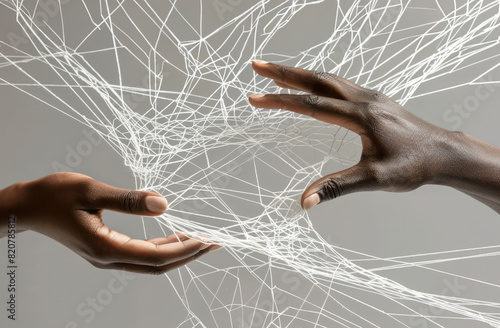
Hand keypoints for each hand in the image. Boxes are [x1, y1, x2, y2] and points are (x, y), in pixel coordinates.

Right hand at [0, 172, 220, 273]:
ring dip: (177, 252)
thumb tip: (164, 205)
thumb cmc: (53, 196)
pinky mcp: (106, 249)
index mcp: (105, 247)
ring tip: (201, 239)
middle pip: (158, 265)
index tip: (208, 238)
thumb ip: (129, 200)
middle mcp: (108, 258)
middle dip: (189, 254)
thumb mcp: (91, 190)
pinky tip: (175, 237)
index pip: (156, 255)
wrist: (26, 206)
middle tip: (215, 241)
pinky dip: (162, 247)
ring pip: (151, 262)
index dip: (185, 248)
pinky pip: (141, 254)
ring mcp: (107, 257)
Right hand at [249, 60, 459, 209]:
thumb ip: (338, 187)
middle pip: (317, 80)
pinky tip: (311, 86)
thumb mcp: (375, 179)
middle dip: (284, 72)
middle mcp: (364, 100)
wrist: (444, 153)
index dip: (281, 101)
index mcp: (362, 117)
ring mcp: (370, 97)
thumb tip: (305, 202)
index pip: (313, 106)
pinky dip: (317, 82)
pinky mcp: (374, 101)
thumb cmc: (414, 165)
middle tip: (257, 66)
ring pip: (328, 80)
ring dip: (299, 74)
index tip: (256, 97)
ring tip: (275, 73)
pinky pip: (339, 85)